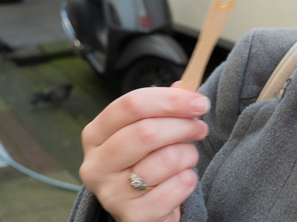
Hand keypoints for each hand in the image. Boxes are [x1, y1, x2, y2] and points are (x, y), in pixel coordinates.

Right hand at [79, 86, 209, 221]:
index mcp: (96, 134)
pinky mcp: (133, 215)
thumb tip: (185, 87)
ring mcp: (111, 193)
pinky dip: (188, 180)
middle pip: (146, 132)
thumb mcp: (149, 131)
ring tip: (187, 157)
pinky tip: (180, 181)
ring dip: (188, 155)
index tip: (198, 101)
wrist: (145, 210)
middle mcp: (96, 164)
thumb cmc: (147, 162)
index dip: (170, 100)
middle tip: (200, 128)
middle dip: (183, 126)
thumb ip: (166, 107)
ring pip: (165, 160)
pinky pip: (176, 187)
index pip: (131, 104)